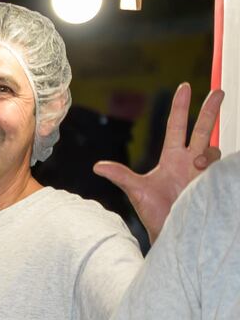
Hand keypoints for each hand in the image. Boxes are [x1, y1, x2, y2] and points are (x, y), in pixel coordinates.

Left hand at [94, 83, 221, 240]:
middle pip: (203, 129)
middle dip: (211, 110)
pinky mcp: (213, 182)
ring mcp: (204, 172)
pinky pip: (222, 167)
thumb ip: (121, 176)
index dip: (180, 107)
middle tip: (219, 91)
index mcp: (172, 158)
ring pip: (213, 150)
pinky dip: (218, 167)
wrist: (171, 233)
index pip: (177, 126)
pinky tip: (208, 175)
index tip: (183, 87)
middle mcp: (190, 161)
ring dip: (207, 155)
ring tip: (197, 168)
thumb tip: (97, 166)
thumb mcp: (137, 191)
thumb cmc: (155, 214)